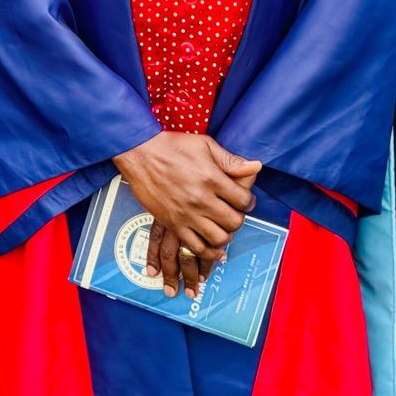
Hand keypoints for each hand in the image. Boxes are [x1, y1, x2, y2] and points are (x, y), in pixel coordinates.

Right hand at [114, 132, 260, 297]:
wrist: (139, 153)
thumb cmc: (172, 145)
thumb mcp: (204, 144)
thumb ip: (230, 160)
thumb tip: (255, 167)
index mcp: (211, 178)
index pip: (243, 200)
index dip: (249, 202)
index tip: (245, 201)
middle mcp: (200, 199)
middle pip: (233, 222)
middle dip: (239, 219)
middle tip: (234, 213)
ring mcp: (186, 214)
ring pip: (218, 238)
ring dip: (225, 235)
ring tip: (223, 227)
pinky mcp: (173, 223)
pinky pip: (195, 247)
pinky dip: (208, 251)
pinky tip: (212, 247)